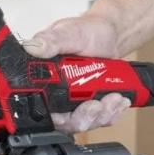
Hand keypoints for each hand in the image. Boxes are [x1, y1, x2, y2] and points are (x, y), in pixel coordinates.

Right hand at [22, 14, 130, 132]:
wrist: (109, 34)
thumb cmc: (84, 31)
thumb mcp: (67, 32)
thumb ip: (50, 41)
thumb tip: (33, 48)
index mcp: (44, 80)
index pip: (41, 109)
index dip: (55, 117)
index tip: (69, 113)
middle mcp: (56, 95)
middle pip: (65, 122)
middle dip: (84, 117)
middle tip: (97, 105)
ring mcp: (76, 102)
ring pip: (86, 122)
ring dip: (102, 114)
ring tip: (114, 97)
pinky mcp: (93, 104)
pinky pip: (101, 118)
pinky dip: (112, 112)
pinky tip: (120, 99)